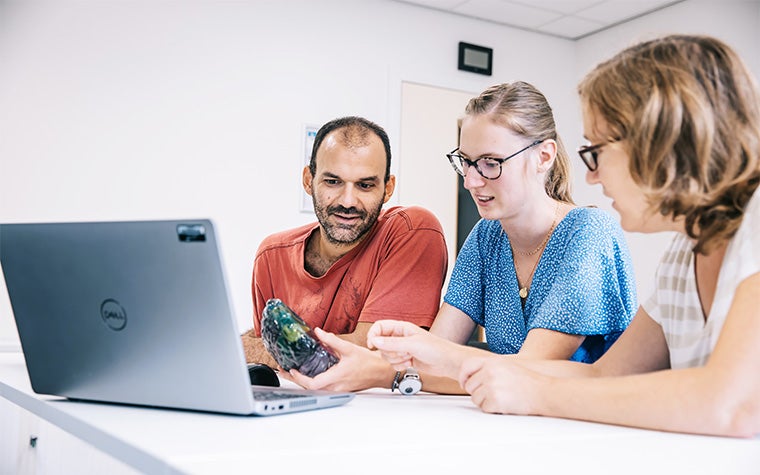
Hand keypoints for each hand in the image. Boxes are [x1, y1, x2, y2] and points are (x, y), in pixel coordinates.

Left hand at [287, 328, 393, 391]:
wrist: (381, 372)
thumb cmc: (369, 362)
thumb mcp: (349, 348)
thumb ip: (332, 340)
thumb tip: (318, 332)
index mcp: (337, 377)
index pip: (313, 383)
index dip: (300, 378)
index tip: (292, 370)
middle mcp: (336, 387)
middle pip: (310, 388)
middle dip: (296, 380)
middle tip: (284, 371)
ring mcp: (338, 389)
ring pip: (316, 389)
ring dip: (303, 381)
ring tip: (292, 372)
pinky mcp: (340, 389)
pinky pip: (322, 388)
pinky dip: (312, 382)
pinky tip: (308, 375)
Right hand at [367, 320, 485, 378]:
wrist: (448, 363)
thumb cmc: (436, 349)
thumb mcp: (412, 344)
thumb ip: (392, 343)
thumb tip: (374, 340)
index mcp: (402, 327)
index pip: (379, 327)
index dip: (373, 335)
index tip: (373, 345)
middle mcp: (400, 337)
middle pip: (381, 344)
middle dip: (390, 351)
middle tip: (404, 352)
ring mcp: (402, 348)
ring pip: (386, 355)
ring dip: (396, 359)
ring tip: (409, 357)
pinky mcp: (405, 359)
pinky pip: (393, 364)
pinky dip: (399, 366)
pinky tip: (410, 363)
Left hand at [458, 355, 544, 414]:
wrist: (544, 392)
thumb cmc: (528, 381)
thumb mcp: (507, 366)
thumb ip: (489, 368)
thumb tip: (471, 377)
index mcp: (492, 362)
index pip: (467, 366)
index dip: (463, 376)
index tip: (464, 383)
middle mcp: (489, 372)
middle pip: (469, 386)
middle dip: (477, 392)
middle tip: (491, 394)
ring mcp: (491, 386)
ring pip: (475, 398)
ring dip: (485, 402)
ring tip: (501, 399)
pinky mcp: (495, 401)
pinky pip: (484, 408)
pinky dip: (492, 409)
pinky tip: (504, 405)